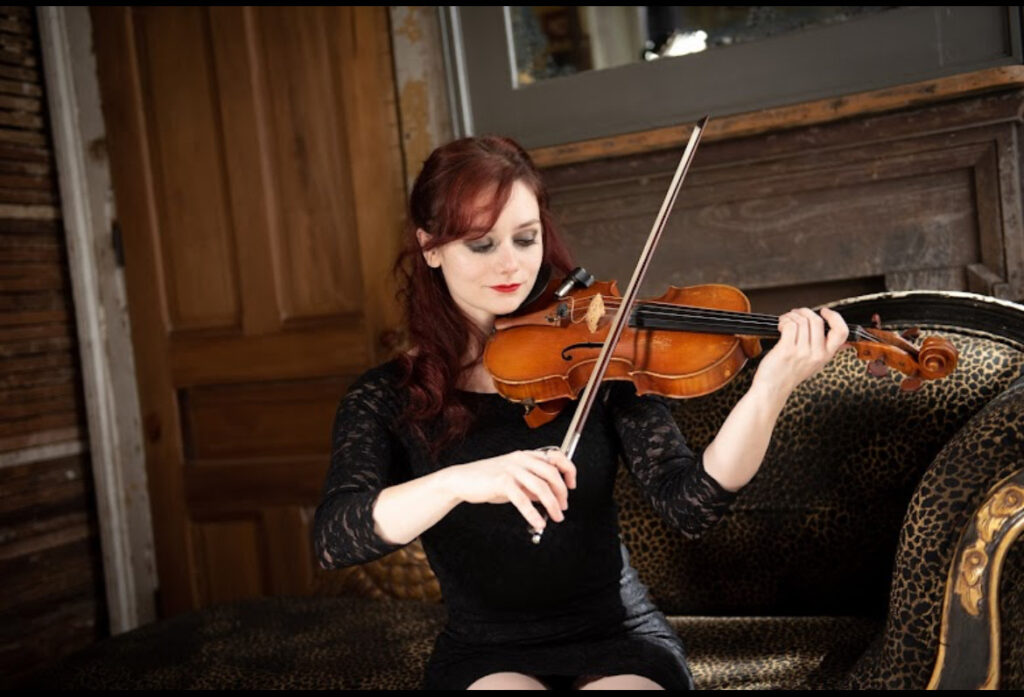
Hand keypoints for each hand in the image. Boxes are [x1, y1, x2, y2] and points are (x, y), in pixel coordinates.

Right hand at [449, 449, 576, 531]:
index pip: (555, 456)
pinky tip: (538, 522)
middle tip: (563, 507)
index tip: (572, 485)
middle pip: (551, 473)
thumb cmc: (486, 479)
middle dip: (562, 492)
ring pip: (540, 487)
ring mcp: (511, 469)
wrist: (461, 480)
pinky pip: (523, 499)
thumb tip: (547, 497)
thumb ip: (530, 485)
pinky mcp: (502, 481)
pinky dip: (533, 513)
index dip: (568, 470)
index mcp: (525, 455)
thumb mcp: (513, 479)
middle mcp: (520, 459)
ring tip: (556, 516)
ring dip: (552, 504)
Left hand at [752, 307, 849, 395]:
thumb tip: (840, 338)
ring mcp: (802, 352)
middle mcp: (817, 354)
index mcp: (826, 355)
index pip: (842, 331)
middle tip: (795, 314)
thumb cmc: (789, 374)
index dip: (835, 317)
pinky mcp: (787, 350)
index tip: (825, 312)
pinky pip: (789, 325)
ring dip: (790, 316)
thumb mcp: (815, 364)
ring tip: (785, 321)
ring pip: (801, 321)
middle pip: (817, 320)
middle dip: (803, 312)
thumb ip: (825, 349)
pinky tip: (780, 327)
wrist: (773, 388)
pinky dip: (783, 321)